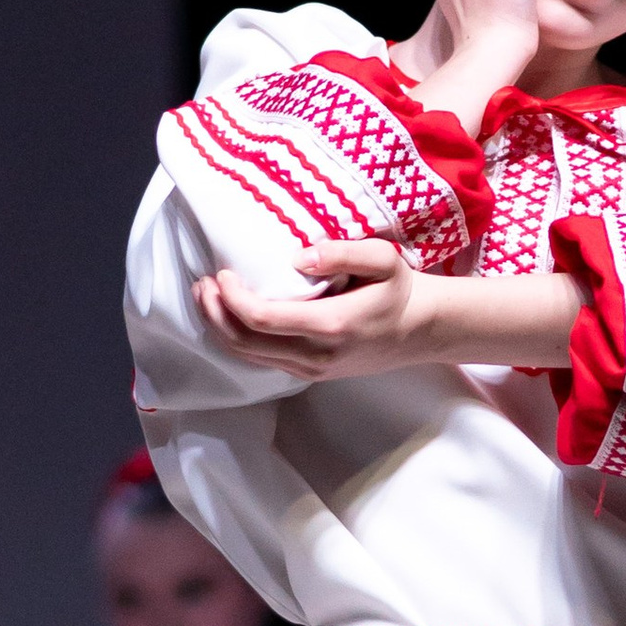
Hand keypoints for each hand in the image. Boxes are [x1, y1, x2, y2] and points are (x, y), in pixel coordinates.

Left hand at [196, 241, 582, 382]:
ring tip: (208, 297)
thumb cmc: (400, 291)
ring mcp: (312, 369)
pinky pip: (263, 360)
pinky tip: (230, 316)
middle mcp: (316, 355)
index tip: (222, 273)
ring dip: (221, 327)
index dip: (233, 298)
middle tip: (202, 283)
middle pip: (246, 342)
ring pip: (250, 356)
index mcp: (331, 325)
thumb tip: (299, 256)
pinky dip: (239, 338)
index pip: (263, 319)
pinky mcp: (310, 373)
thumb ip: (342, 252)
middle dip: (216, 313)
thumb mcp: (383, 260)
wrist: (423, 330)